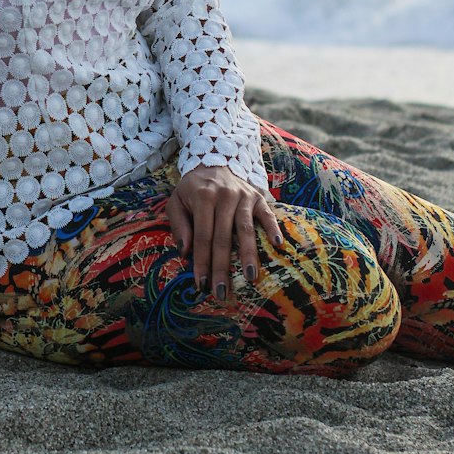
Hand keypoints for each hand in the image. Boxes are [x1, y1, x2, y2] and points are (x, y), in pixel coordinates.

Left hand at [166, 165, 283, 300]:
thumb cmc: (192, 189)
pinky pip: (267, 214)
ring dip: (248, 254)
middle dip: (222, 267)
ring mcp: (243, 196)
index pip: (202, 236)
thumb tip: (185, 252)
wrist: (213, 161)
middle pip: (223, 237)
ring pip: (245, 229)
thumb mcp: (176, 202)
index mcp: (202, 197)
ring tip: (250, 277)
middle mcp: (224, 196)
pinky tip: (277, 244)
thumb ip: (179, 226)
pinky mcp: (258, 196)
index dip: (202, 261)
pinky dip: (272, 228)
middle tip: (222, 292)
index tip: (202, 285)